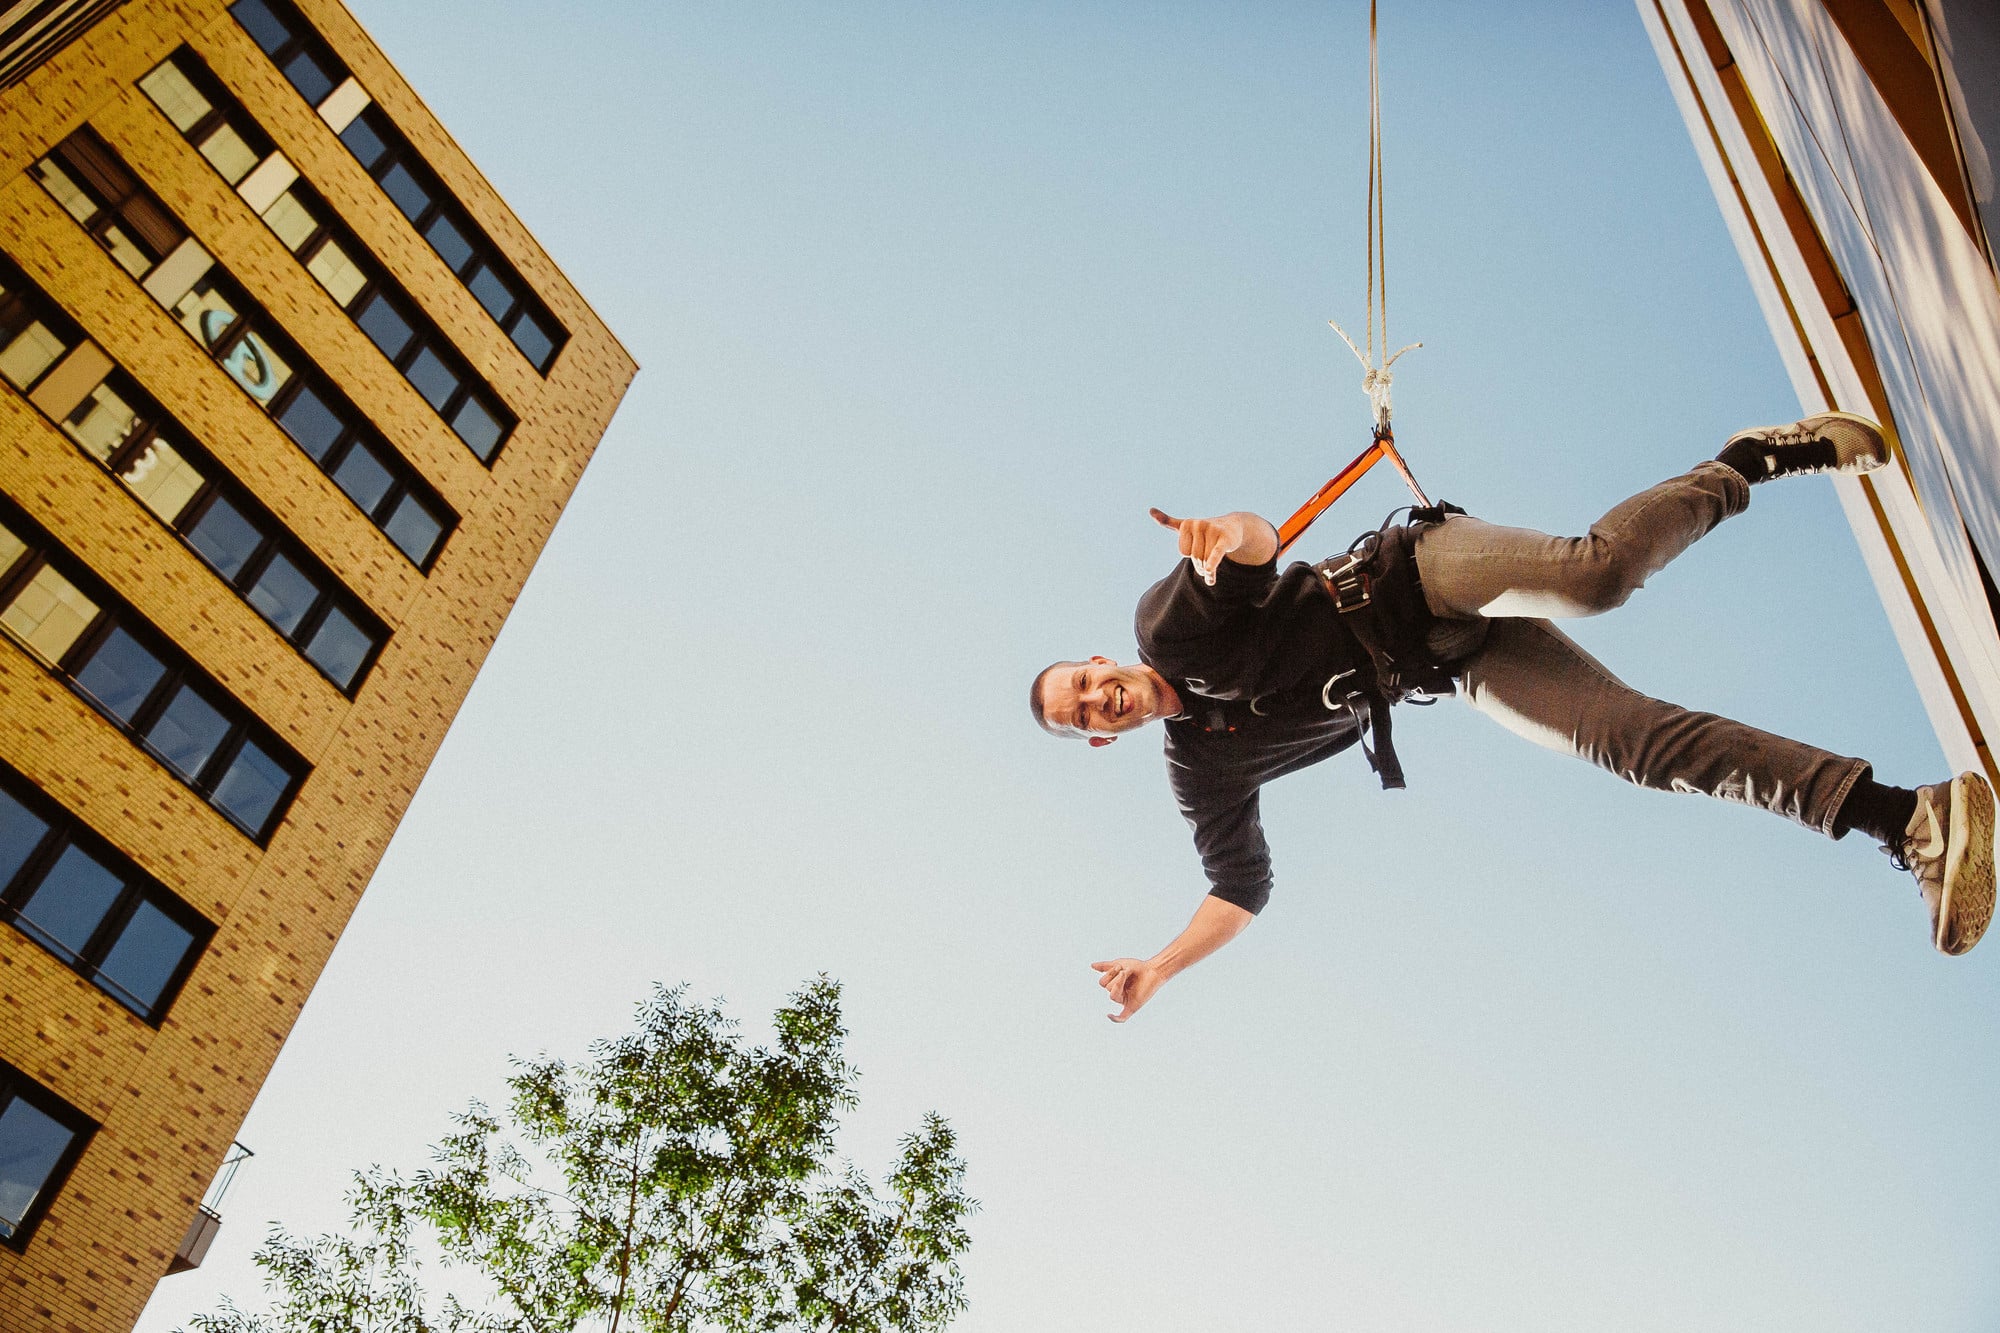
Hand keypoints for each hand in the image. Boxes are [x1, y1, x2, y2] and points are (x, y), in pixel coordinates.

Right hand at [1091, 957, 1167, 1022]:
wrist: (1153, 970)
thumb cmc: (1137, 968)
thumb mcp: (1119, 964)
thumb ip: (1105, 967)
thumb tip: (1092, 966)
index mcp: (1113, 986)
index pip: (1102, 983)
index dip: (1109, 973)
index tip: (1119, 966)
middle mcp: (1118, 995)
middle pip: (1107, 989)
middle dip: (1116, 977)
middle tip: (1126, 972)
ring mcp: (1125, 1001)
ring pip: (1113, 996)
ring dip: (1119, 983)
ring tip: (1128, 975)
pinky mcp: (1133, 1007)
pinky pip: (1122, 1017)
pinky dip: (1115, 1019)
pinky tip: (1109, 1015)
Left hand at [1148, 509, 1270, 584]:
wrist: (1233, 526)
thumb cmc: (1205, 530)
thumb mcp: (1186, 525)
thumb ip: (1168, 521)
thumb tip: (1150, 510)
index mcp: (1187, 524)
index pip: (1183, 552)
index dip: (1191, 553)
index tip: (1198, 546)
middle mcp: (1199, 524)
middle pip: (1194, 557)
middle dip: (1200, 563)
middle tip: (1208, 557)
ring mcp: (1213, 531)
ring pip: (1205, 561)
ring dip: (1209, 568)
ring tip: (1214, 562)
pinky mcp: (1225, 539)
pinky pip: (1215, 554)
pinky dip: (1212, 565)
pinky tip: (1209, 577)